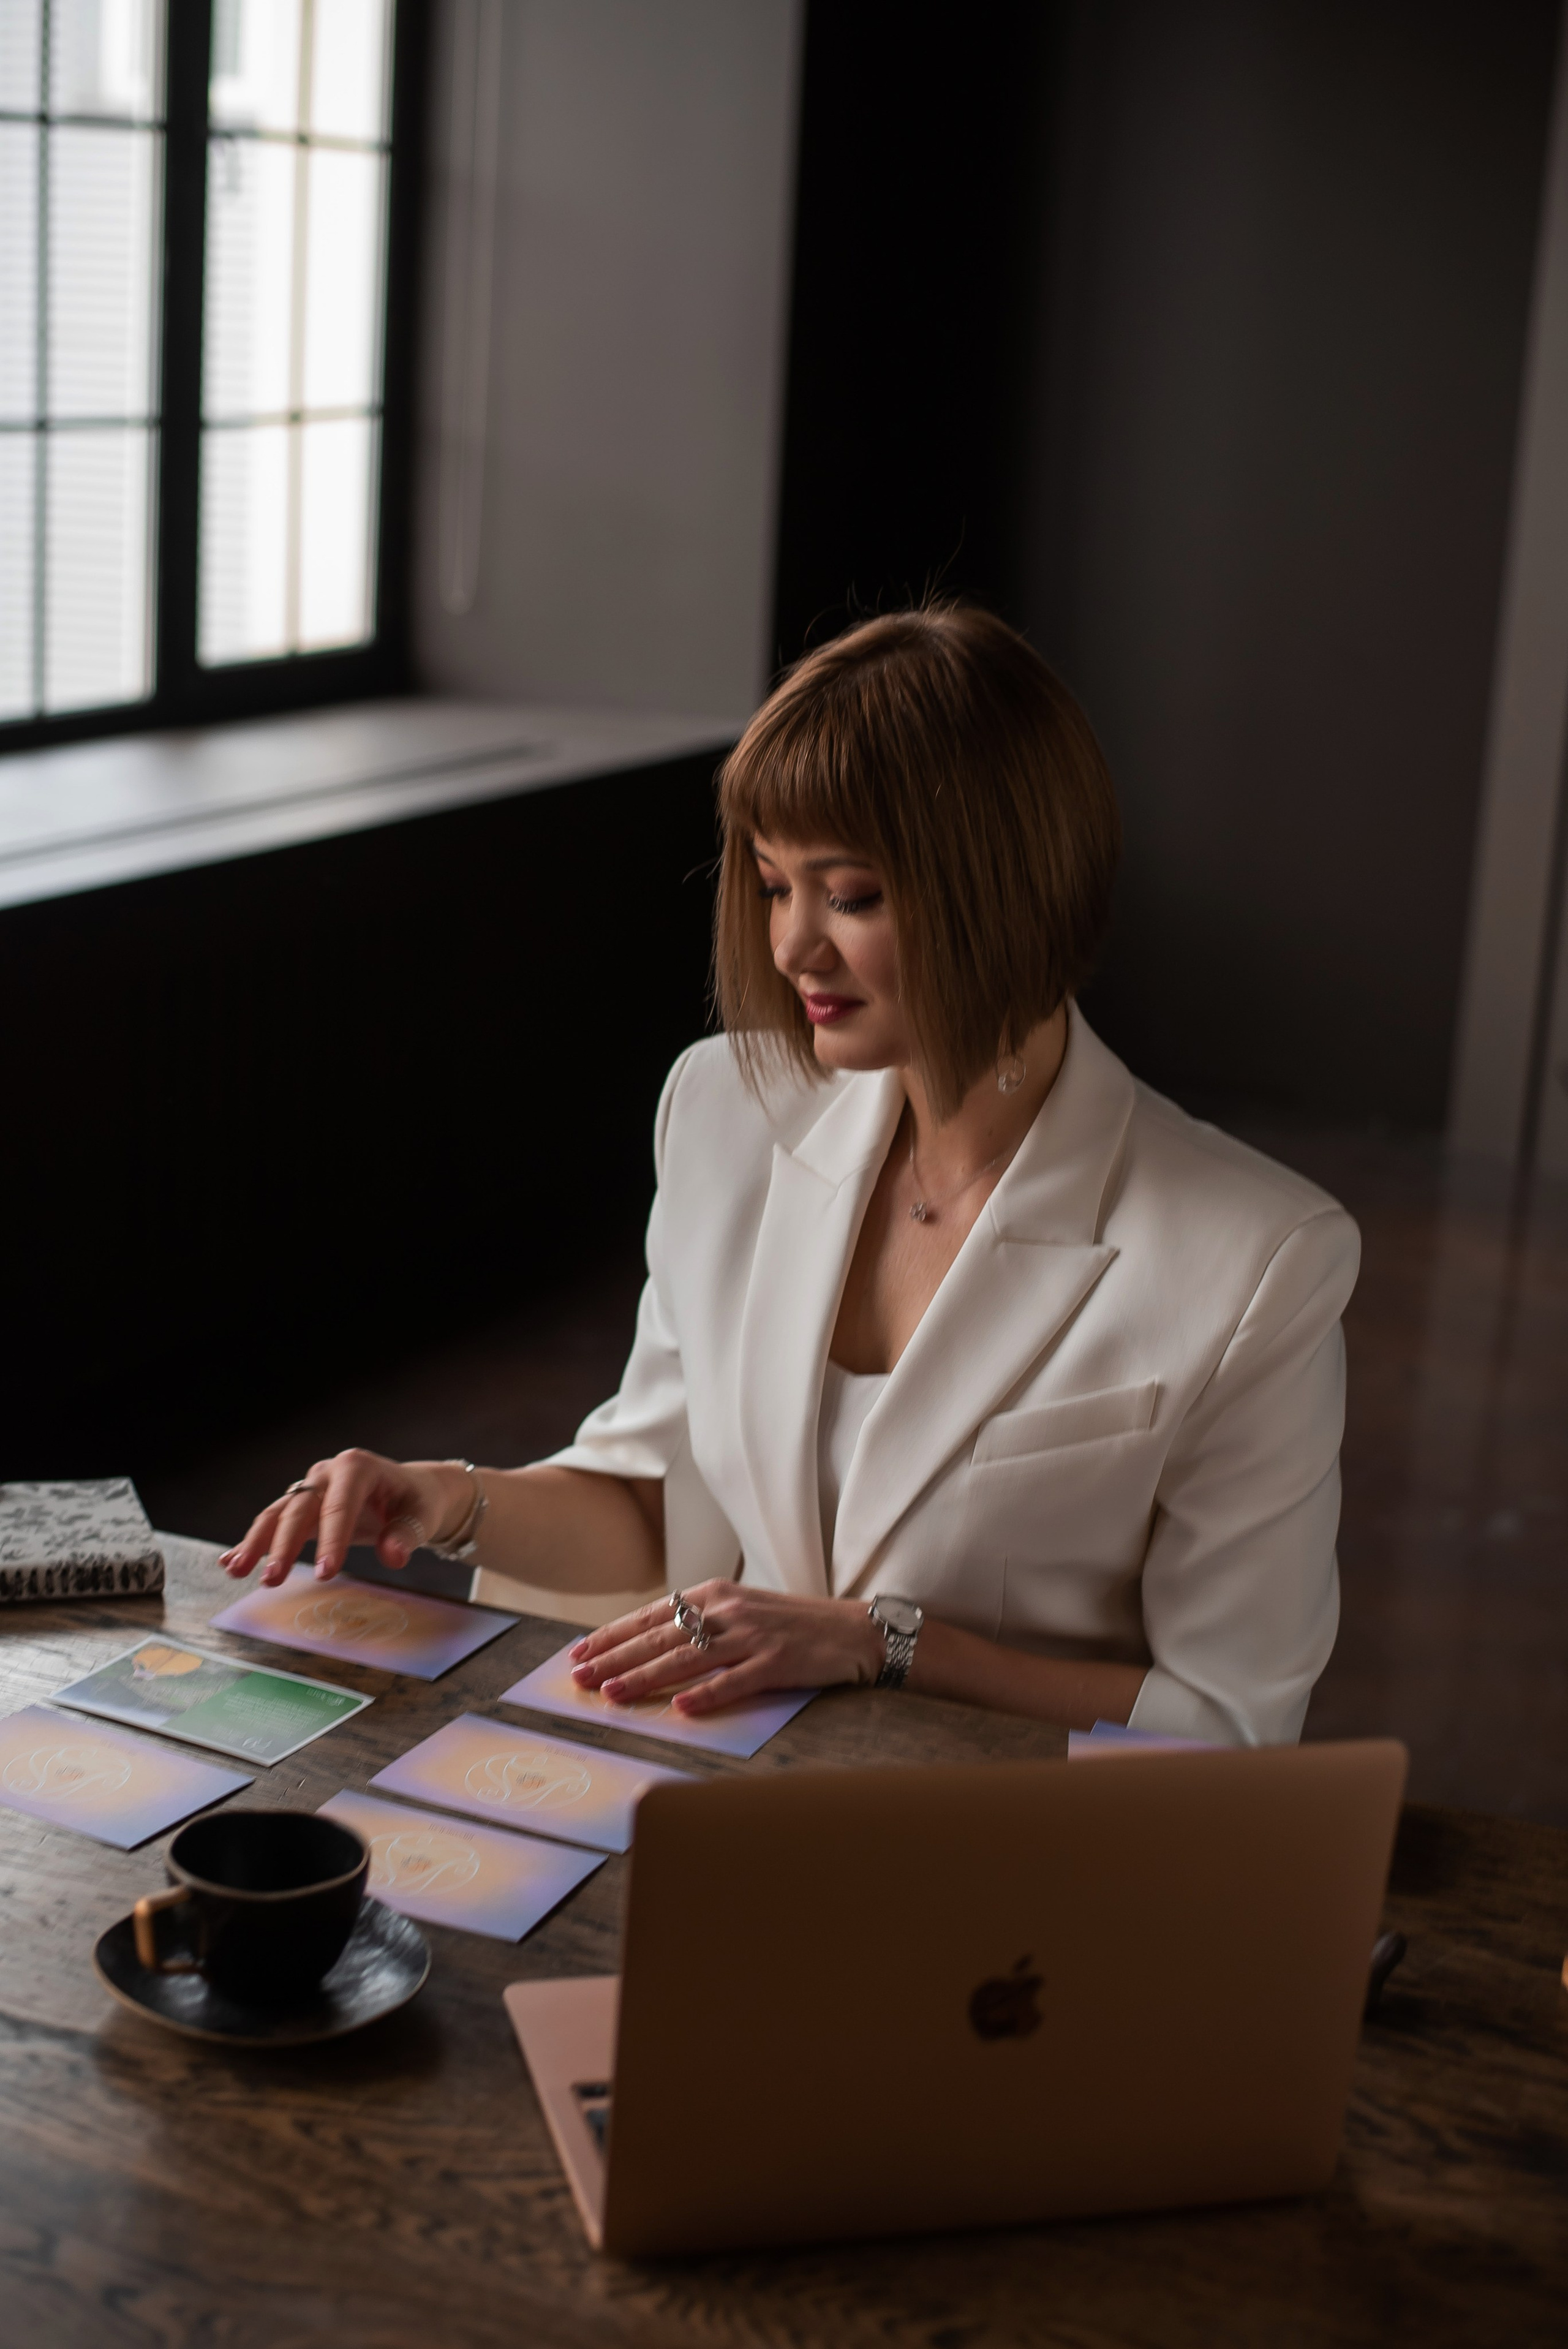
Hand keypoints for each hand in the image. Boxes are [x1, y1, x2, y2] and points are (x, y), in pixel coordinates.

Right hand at [219, 1451, 468, 1586]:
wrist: (411, 1490)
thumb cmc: (418, 1502)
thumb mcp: (422, 1515)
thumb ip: (407, 1535)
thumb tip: (394, 1557)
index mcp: (357, 1467)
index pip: (340, 1506)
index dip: (332, 1540)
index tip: (325, 1574)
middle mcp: (327, 1473)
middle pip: (300, 1509)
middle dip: (284, 1546)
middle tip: (271, 1581)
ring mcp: (311, 1488)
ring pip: (278, 1514)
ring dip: (256, 1543)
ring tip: (235, 1570)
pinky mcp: (302, 1506)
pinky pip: (274, 1522)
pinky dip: (254, 1542)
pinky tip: (229, 1561)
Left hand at [568, 1582, 884, 1714]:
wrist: (854, 1630)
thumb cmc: (791, 1624)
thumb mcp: (740, 1611)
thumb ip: (699, 1623)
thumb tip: (649, 1645)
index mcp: (714, 1593)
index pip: (651, 1614)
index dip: (612, 1634)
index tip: (579, 1652)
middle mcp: (728, 1610)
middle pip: (660, 1636)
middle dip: (614, 1658)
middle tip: (579, 1677)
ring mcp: (752, 1636)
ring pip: (687, 1658)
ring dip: (645, 1677)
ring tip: (612, 1694)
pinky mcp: (777, 1662)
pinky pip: (734, 1682)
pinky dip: (705, 1696)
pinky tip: (680, 1709)